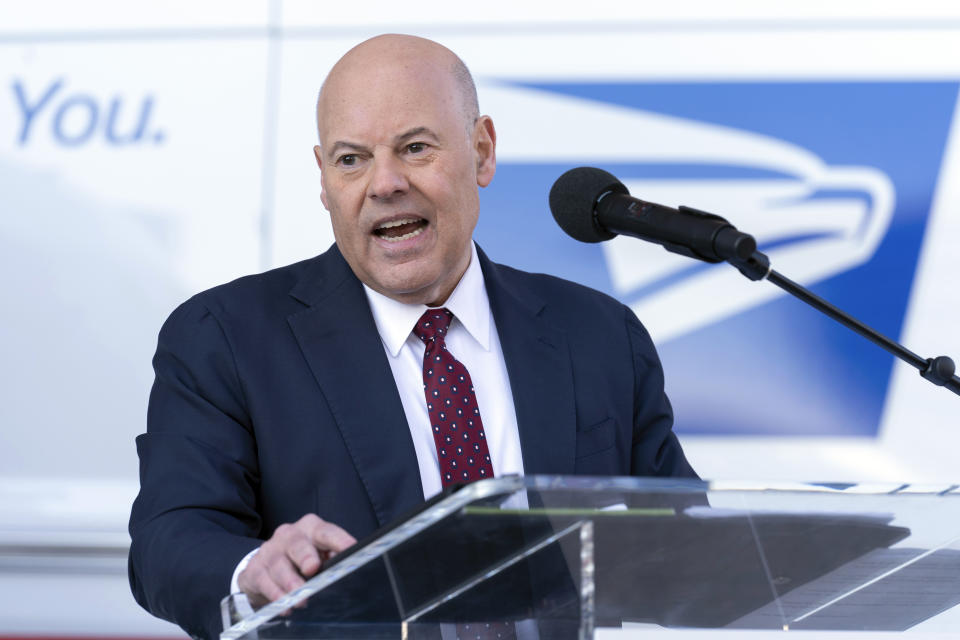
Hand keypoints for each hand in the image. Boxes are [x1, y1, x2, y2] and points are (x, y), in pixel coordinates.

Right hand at [238, 513, 356, 608]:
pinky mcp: (255, 568)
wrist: (266, 567)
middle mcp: (289, 534)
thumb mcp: (319, 553)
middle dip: (306, 556)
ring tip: (300, 598)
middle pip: (297, 543)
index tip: (350, 548)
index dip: (338, 539)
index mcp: (310, 528)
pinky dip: (275, 594)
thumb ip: (333, 557)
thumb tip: (349, 567)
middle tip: (313, 568)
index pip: (325, 531)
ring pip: (279, 564)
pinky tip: (285, 605)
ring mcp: (270, 550)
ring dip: (290, 582)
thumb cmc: (301, 558)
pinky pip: (264, 581)